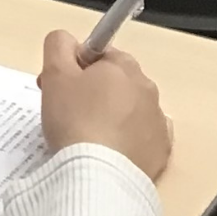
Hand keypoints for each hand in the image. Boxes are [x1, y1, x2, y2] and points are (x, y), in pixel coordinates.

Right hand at [38, 30, 172, 179]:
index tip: (57, 87)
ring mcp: (158, 121)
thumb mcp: (55, 73)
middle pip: (115, 82)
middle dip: (92, 91)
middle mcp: (147, 88)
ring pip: (129, 110)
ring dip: (110, 116)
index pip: (98, 54)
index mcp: (123, 66)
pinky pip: (141, 137)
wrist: (99, 174)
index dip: (74, 67)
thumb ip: (58, 45)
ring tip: (87, 136)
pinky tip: (108, 151)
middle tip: (67, 112)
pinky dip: (126, 140)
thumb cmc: (74, 118)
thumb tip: (67, 42)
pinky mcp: (161, 151)